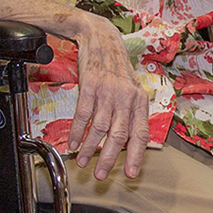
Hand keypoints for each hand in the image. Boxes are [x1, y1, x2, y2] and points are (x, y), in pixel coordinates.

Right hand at [63, 18, 151, 179]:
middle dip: (109, 158)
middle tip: (100, 174)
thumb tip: (129, 141)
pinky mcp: (91, 85)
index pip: (140, 133)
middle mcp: (126, 96)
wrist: (101, 38)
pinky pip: (83, 114)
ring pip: (99, 127)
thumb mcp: (131, 88)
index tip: (130, 173)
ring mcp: (108, 91)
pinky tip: (73, 142)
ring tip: (83, 161)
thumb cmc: (116, 67)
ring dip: (89, 148)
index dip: (136, 155)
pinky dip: (77, 131)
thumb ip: (131, 113)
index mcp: (139, 100)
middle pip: (118, 135)